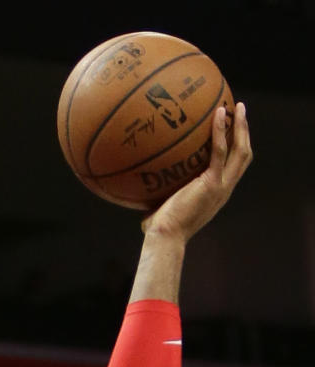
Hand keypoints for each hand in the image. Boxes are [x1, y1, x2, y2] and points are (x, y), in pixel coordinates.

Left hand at [142, 103, 251, 242]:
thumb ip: (162, 188)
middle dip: (244, 132)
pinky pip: (220, 151)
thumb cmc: (158, 229)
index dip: (236, 147)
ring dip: (241, 127)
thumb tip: (142, 176)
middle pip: (243, 155)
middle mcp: (223, 189)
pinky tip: (219, 113)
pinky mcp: (212, 184)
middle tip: (239, 110)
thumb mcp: (164, 204)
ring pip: (240, 151)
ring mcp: (220, 187)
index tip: (232, 129)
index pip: (234, 167)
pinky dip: (221, 131)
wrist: (164, 239)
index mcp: (216, 193)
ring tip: (237, 105)